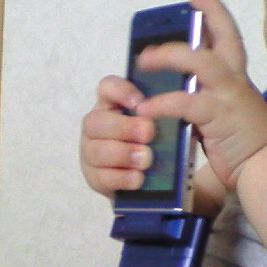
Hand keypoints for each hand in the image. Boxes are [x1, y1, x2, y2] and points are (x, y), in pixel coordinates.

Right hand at [80, 72, 154, 196]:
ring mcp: (91, 152)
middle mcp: (96, 125)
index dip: (120, 91)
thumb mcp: (162, 123)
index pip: (107, 87)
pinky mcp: (93, 178)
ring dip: (123, 154)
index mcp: (112, 104)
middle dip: (123, 127)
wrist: (153, 178)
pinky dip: (121, 178)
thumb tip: (175, 103)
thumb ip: (160, 112)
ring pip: (96, 151)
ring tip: (146, 160)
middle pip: (95, 121)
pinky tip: (138, 179)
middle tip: (148, 133)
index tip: (140, 102)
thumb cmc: (157, 142)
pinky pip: (101, 177)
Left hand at [134, 0, 266, 189]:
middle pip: (222, 37)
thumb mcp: (227, 113)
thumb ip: (208, 98)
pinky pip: (186, 103)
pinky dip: (162, 103)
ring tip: (144, 61)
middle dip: (205, 14)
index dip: (214, 12)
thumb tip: (182, 92)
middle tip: (185, 0)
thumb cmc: (246, 144)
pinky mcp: (218, 117)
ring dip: (170, 56)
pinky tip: (145, 109)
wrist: (266, 167)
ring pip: (201, 62)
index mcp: (237, 79)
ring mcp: (229, 96)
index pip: (228, 37)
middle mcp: (236, 81)